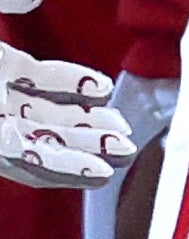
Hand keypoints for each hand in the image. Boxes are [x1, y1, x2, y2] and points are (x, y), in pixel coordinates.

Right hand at [0, 52, 121, 192]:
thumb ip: (20, 125)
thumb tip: (31, 151)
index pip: (25, 161)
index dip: (65, 169)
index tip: (103, 173)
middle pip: (42, 141)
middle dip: (85, 148)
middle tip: (126, 151)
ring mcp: (0, 96)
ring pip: (48, 113)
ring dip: (87, 120)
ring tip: (121, 125)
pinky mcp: (7, 65)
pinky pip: (44, 78)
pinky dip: (74, 83)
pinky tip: (103, 89)